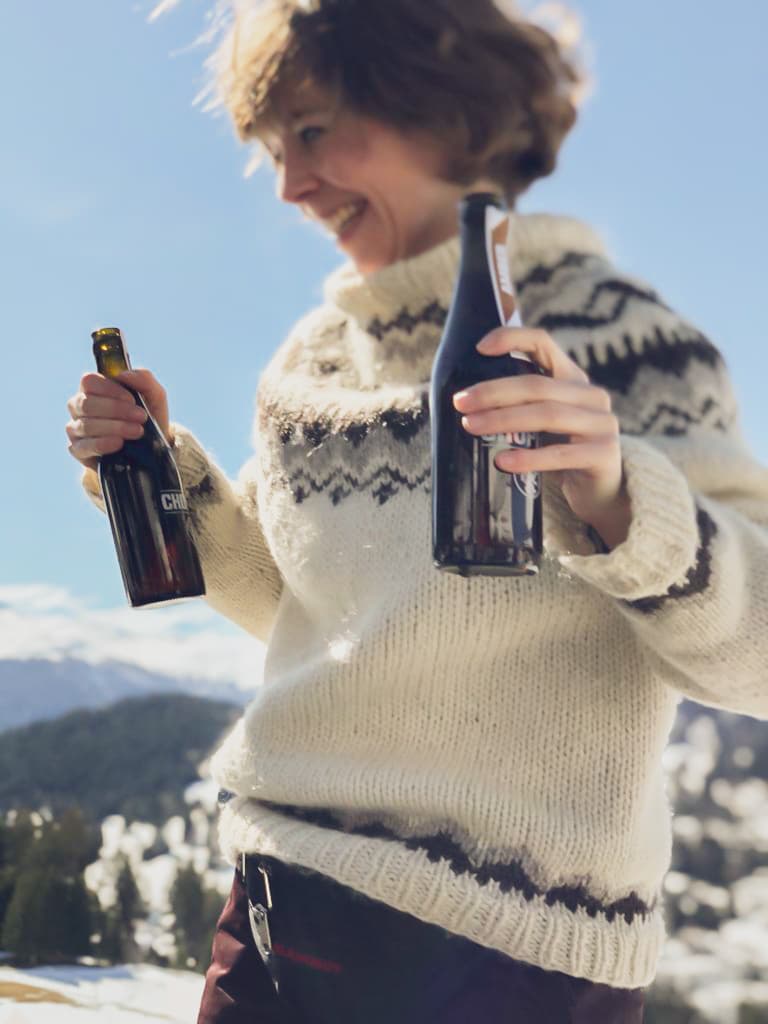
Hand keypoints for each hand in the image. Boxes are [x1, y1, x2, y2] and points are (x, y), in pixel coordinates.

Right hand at [66, 368, 170, 472]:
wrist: (151, 450)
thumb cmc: (147, 417)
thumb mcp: (154, 396)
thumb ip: (144, 379)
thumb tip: (124, 374)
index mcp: (93, 389)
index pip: (89, 381)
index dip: (110, 389)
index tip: (132, 399)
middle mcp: (80, 407)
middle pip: (86, 404)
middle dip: (116, 410)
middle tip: (141, 417)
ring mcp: (77, 429)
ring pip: (86, 425)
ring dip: (115, 427)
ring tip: (137, 431)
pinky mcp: (79, 450)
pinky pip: (83, 447)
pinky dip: (102, 444)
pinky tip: (118, 443)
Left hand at [452, 326, 631, 549]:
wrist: (598, 493)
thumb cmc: (559, 452)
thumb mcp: (541, 423)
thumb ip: (518, 405)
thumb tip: (466, 399)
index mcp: (572, 379)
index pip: (543, 344)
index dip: (513, 338)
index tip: (480, 347)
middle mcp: (591, 395)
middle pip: (537, 385)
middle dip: (493, 392)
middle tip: (460, 402)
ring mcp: (601, 423)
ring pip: (547, 415)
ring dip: (503, 420)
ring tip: (471, 426)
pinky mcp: (604, 454)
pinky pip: (560, 454)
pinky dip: (528, 458)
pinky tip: (501, 461)